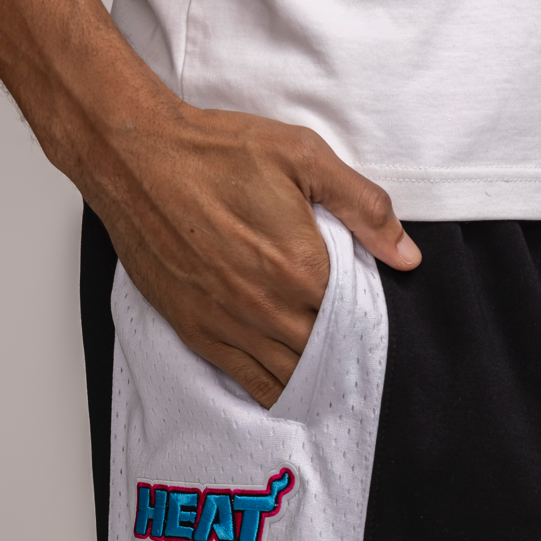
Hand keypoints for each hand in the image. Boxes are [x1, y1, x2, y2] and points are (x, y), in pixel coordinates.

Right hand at [82, 87, 420, 408]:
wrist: (134, 155)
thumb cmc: (216, 151)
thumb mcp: (303, 157)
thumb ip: (363, 207)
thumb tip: (406, 254)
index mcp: (302, 267)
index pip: (354, 317)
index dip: (366, 321)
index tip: (373, 321)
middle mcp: (268, 306)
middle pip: (324, 351)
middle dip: (343, 351)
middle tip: (355, 349)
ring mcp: (230, 323)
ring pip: (289, 374)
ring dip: (312, 375)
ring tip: (328, 371)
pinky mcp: (196, 329)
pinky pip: (247, 379)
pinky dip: (273, 389)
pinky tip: (288, 386)